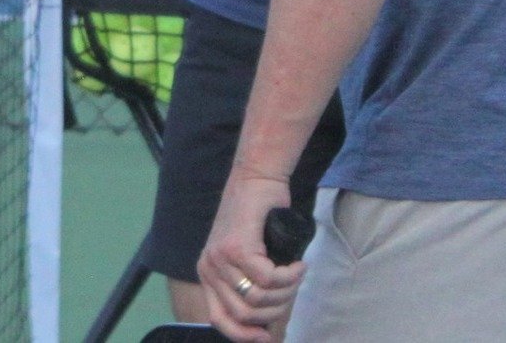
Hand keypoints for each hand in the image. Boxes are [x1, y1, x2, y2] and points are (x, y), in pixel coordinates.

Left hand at [198, 171, 305, 341]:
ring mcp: (221, 257)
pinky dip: (290, 276)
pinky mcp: (238, 247)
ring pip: (260, 299)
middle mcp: (209, 267)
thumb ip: (246, 284)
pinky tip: (297, 265)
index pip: (219, 320)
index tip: (268, 337)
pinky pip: (270, 279)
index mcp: (207, 274)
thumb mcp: (244, 257)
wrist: (257, 179)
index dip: (245, 336)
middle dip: (276, 310)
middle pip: (245, 315)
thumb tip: (264, 328)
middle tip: (291, 289)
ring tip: (294, 274)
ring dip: (286, 292)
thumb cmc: (257, 219)